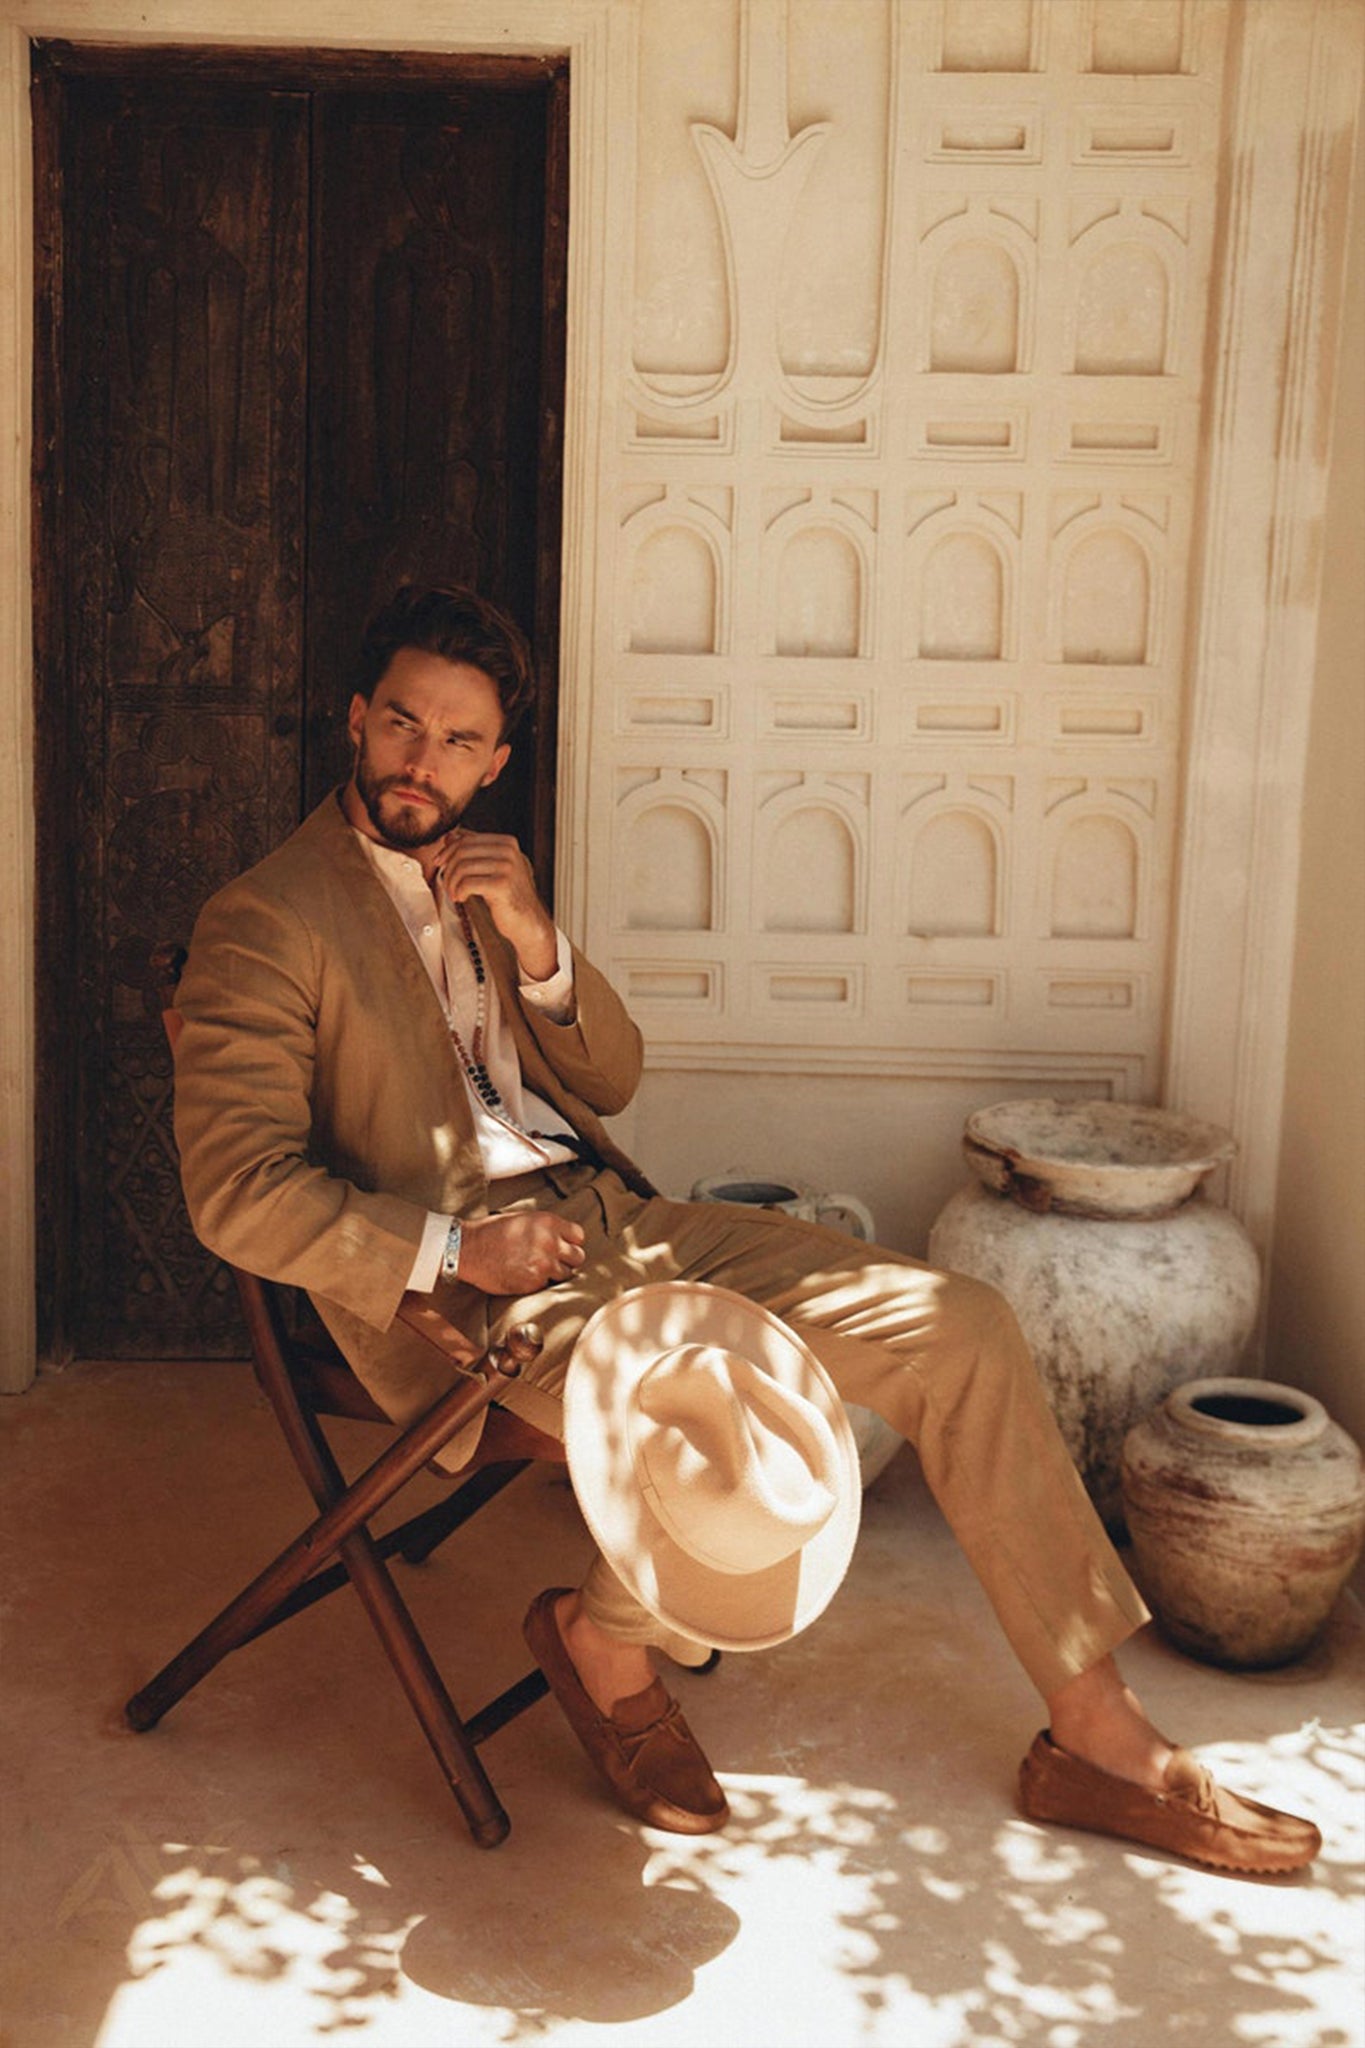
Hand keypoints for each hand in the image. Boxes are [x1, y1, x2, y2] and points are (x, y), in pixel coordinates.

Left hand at [431, 828, 556, 981]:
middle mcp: (509, 851)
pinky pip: (467, 883)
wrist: (528, 921)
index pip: (467, 839)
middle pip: (462, 851)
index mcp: (507, 842)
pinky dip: (458, 891)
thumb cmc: (509, 895)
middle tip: (446, 883)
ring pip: (462, 867)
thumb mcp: (493, 867)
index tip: (439, 863)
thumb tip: (449, 836)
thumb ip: (475, 850)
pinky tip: (461, 898)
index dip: (448, 851)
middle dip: (448, 868)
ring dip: (451, 882)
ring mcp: (507, 867)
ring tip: (453, 893)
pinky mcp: (502, 885)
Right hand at [457, 1211, 586, 1294]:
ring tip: (536, 1269)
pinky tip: (524, 1276)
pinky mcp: (534, 1283)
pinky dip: (538, 1283)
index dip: (570, 1243)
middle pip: (578, 1257)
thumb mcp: (523, 1219)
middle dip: (567, 1260)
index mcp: (549, 1223)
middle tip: (552, 1261)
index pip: (579, 1236)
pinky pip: (547, 1286)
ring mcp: (543, 1264)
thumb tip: (562, 1238)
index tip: (562, 1247)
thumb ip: (546, 1228)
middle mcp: (550, 1243)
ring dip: (554, 1274)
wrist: (468, 1249)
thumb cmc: (491, 1232)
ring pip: (565, 1274)